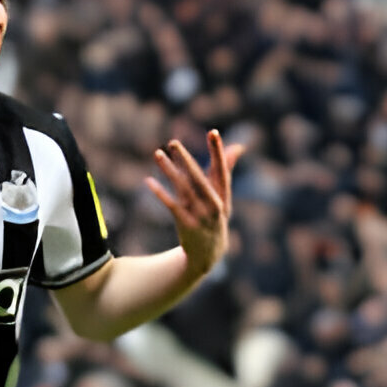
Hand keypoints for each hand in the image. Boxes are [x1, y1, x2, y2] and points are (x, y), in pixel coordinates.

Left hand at [147, 129, 241, 278]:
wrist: (208, 254)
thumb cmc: (214, 218)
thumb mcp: (223, 197)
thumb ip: (226, 170)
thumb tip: (237, 147)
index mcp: (224, 196)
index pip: (221, 170)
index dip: (218, 152)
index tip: (213, 132)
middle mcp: (214, 205)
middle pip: (199, 178)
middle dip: (186, 160)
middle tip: (173, 142)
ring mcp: (200, 216)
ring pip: (182, 189)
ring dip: (169, 171)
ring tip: (157, 154)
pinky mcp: (186, 225)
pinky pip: (172, 206)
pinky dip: (161, 193)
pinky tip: (149, 181)